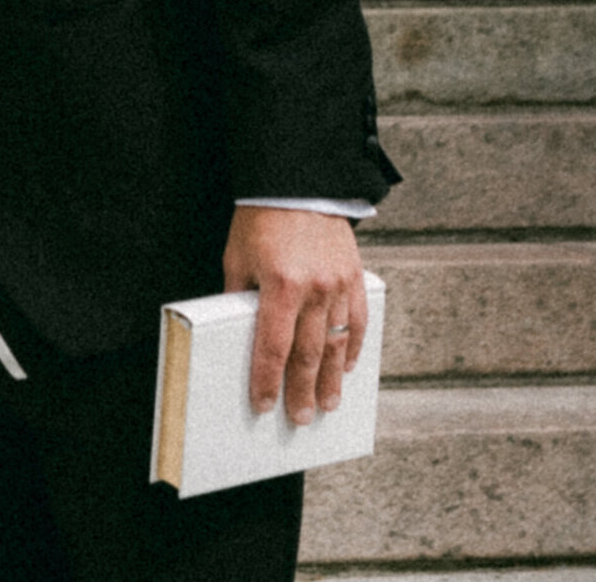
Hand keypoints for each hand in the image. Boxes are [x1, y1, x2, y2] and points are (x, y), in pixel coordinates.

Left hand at [223, 206, 366, 422]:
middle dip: (302, 391)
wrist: (298, 178)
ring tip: (327, 404)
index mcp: (280, 285)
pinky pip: (358, 321)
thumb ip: (239, 296)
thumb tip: (237, 333)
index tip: (263, 405)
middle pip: (309, 355)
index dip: (266, 381)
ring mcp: (339, 284)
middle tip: (300, 417)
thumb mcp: (237, 256)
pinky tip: (347, 366)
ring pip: (337, 344)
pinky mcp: (354, 276)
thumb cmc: (261, 217)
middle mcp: (314, 289)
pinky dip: (354, 347)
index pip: (272, 347)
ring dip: (332, 379)